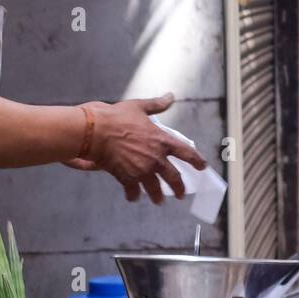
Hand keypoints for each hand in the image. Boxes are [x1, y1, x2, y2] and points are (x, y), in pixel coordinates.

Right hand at [83, 95, 206, 204]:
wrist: (95, 131)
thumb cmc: (116, 117)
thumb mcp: (139, 107)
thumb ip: (156, 104)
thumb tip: (170, 96)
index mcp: (162, 141)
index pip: (186, 153)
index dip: (197, 161)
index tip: (202, 167)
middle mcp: (156, 158)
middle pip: (174, 177)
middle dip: (179, 188)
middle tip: (180, 195)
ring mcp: (142, 170)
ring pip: (155, 189)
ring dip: (157, 196)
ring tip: (158, 201)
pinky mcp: (128, 178)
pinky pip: (133, 191)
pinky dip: (133, 195)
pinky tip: (133, 197)